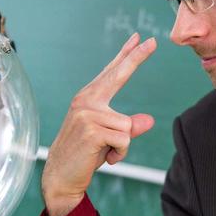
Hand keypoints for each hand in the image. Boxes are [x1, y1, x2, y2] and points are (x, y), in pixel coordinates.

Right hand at [41, 33, 156, 215]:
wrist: (61, 176)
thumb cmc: (84, 155)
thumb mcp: (109, 139)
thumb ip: (127, 126)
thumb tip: (150, 120)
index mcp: (89, 98)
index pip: (112, 72)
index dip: (126, 55)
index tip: (140, 38)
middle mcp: (86, 101)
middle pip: (118, 75)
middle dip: (136, 57)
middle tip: (153, 40)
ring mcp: (87, 114)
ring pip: (127, 126)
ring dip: (122, 146)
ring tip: (105, 152)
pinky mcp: (91, 129)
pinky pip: (124, 140)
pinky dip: (120, 154)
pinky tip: (105, 158)